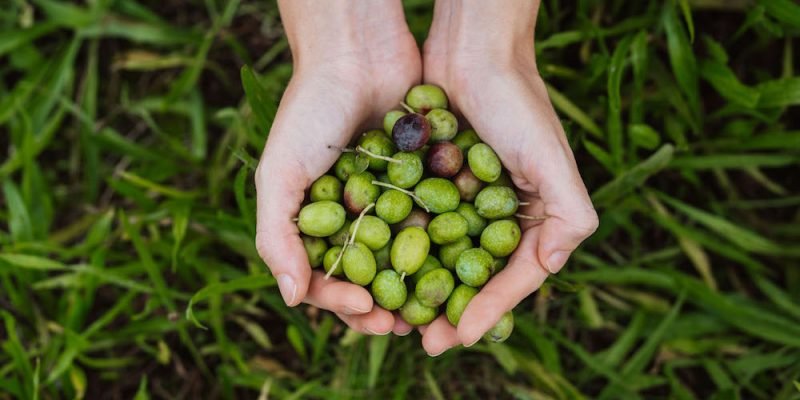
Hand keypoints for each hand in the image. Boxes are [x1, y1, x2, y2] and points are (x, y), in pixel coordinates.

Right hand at [255, 1, 418, 335]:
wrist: (357, 54)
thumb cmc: (309, 113)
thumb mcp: (279, 173)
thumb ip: (277, 237)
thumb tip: (291, 300)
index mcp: (314, 224)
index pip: (325, 280)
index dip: (343, 304)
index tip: (367, 312)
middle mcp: (353, 219)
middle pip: (368, 280)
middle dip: (383, 308)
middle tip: (404, 326)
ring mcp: (390, 204)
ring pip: (404, 261)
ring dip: (416, 290)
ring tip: (431, 310)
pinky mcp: (423, 185)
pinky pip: (434, 225)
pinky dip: (443, 249)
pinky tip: (457, 268)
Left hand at [417, 0, 598, 354]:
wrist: (471, 50)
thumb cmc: (517, 102)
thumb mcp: (552, 160)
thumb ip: (569, 216)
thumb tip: (553, 270)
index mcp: (534, 218)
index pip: (512, 278)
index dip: (488, 310)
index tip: (461, 336)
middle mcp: (499, 215)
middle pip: (473, 277)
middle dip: (450, 312)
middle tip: (425, 342)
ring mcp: (463, 201)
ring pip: (440, 259)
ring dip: (421, 291)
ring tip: (398, 320)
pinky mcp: (430, 183)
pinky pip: (416, 226)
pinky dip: (400, 252)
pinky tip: (379, 274)